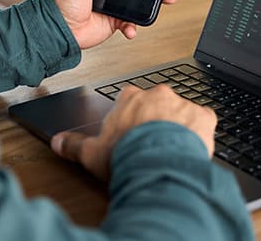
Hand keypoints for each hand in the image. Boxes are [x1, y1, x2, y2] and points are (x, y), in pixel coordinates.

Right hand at [50, 85, 216, 180]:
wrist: (158, 164)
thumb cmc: (126, 156)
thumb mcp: (92, 153)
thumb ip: (74, 145)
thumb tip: (58, 142)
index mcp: (130, 99)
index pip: (129, 102)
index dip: (130, 121)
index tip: (130, 135)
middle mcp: (156, 95)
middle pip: (156, 106)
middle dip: (154, 122)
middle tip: (150, 144)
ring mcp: (181, 104)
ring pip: (180, 113)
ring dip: (177, 127)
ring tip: (170, 150)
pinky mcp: (202, 116)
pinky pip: (203, 121)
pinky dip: (199, 132)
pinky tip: (191, 147)